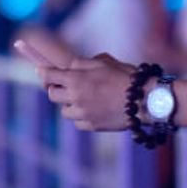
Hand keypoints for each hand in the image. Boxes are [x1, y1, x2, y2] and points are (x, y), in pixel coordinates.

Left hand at [16, 37, 134, 131]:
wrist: (144, 100)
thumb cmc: (126, 77)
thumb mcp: (103, 62)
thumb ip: (82, 64)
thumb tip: (69, 67)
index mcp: (76, 78)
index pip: (48, 75)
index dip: (44, 72)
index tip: (42, 71)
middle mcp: (75, 97)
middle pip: (52, 95)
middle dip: (56, 89)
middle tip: (64, 86)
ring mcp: (83, 114)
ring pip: (64, 111)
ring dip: (69, 104)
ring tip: (84, 98)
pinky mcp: (92, 126)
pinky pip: (77, 122)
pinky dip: (81, 116)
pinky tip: (93, 109)